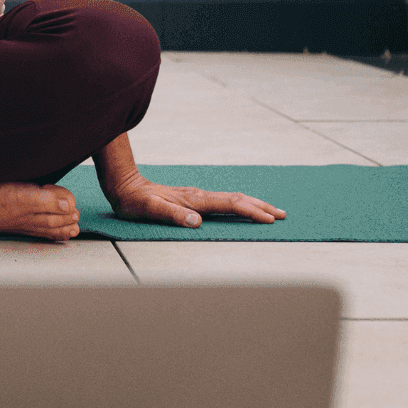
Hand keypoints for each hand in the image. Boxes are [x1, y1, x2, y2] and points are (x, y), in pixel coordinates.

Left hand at [108, 177, 284, 227]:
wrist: (125, 186)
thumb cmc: (135, 202)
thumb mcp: (149, 210)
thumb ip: (172, 215)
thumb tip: (197, 221)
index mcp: (194, 200)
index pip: (230, 205)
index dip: (251, 212)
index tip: (270, 219)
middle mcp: (199, 196)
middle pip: (237, 199)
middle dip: (261, 207)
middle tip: (283, 215)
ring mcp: (197, 196)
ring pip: (232, 199)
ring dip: (253, 204)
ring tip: (271, 211)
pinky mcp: (193, 199)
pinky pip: (223, 202)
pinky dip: (240, 205)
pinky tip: (242, 209)